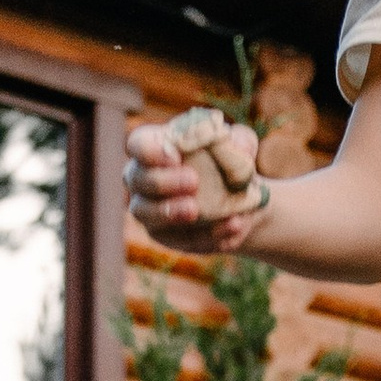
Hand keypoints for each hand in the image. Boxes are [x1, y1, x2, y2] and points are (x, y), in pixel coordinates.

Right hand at [124, 111, 264, 247]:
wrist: (243, 200)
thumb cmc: (230, 162)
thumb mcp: (241, 145)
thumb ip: (240, 141)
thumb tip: (239, 148)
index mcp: (156, 147)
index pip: (138, 143)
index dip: (149, 150)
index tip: (175, 157)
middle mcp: (143, 178)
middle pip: (137, 179)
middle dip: (161, 181)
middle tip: (192, 181)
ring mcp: (150, 209)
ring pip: (144, 213)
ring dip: (168, 212)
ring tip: (195, 210)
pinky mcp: (166, 236)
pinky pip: (179, 239)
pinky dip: (207, 235)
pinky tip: (232, 225)